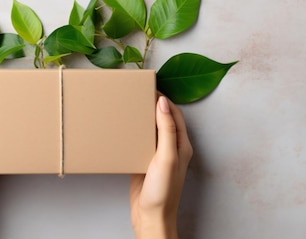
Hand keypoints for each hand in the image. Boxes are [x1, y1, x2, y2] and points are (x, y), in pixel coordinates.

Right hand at [130, 96, 192, 238]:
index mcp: (181, 145)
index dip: (164, 99)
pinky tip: (123, 128)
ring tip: (129, 106)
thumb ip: (167, 130)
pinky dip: (133, 132)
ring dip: (142, 118)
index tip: (150, 88)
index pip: (175, 114)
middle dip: (152, 105)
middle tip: (137, 94)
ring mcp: (157, 155)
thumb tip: (163, 103)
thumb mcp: (166, 157)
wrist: (150, 216)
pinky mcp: (144, 162)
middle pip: (163, 119)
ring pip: (151, 129)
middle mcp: (171, 148)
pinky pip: (140, 142)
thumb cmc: (163, 192)